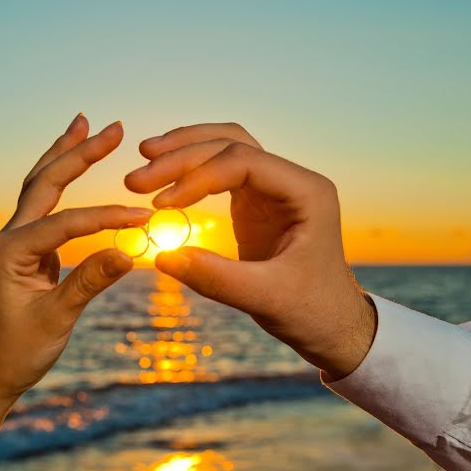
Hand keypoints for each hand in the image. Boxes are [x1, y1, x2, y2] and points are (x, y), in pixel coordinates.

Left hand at [0, 115, 151, 403]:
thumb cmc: (18, 351)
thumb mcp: (56, 319)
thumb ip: (90, 281)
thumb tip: (130, 250)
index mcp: (8, 253)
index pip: (65, 223)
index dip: (107, 217)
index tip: (144, 216)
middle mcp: (6, 238)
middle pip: (45, 183)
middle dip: (79, 153)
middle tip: (114, 128)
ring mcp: (14, 240)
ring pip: (40, 186)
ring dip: (63, 154)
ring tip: (84, 123)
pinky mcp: (25, 247)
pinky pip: (46, 204)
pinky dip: (60, 178)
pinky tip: (74, 161)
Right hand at [124, 123, 374, 380]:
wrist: (334, 325)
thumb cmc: (312, 311)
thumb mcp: (265, 298)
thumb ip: (216, 278)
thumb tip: (162, 256)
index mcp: (308, 193)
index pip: (245, 162)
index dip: (198, 177)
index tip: (162, 204)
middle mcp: (293, 181)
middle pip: (231, 145)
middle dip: (182, 157)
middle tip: (136, 179)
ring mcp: (274, 188)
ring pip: (225, 147)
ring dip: (184, 151)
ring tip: (144, 157)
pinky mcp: (257, 202)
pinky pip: (221, 170)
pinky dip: (192, 168)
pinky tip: (163, 174)